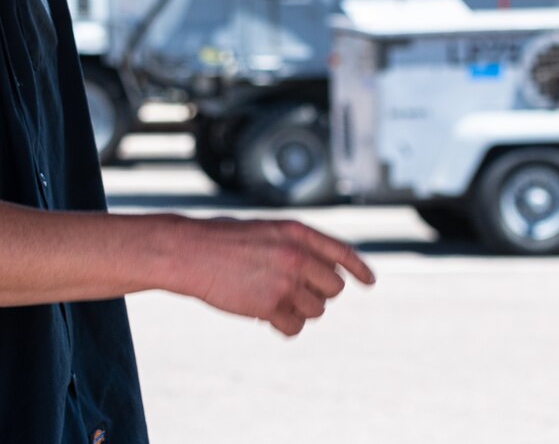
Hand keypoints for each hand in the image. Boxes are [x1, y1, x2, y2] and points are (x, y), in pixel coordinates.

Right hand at [169, 217, 374, 336]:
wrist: (188, 251)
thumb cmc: (221, 240)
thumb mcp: (265, 231)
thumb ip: (295, 247)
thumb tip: (322, 274)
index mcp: (297, 231)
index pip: (343, 252)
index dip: (359, 268)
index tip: (369, 281)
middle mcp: (297, 255)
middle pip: (333, 288)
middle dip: (317, 293)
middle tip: (292, 291)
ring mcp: (286, 281)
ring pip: (316, 311)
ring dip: (298, 310)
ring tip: (272, 299)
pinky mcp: (271, 306)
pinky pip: (294, 327)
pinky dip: (284, 326)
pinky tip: (266, 315)